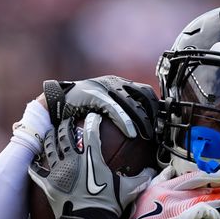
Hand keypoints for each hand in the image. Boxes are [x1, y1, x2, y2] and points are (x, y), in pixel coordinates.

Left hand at [28, 113, 153, 218]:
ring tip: (50, 134)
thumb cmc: (110, 206)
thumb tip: (152, 172)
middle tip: (65, 122)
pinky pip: (36, 171)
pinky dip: (35, 165)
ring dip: (49, 138)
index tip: (92, 118)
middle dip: (65, 125)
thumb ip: (141, 177)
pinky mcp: (48, 186)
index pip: (90, 132)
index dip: (92, 122)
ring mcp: (58, 172)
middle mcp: (72, 161)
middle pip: (64, 135)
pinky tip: (33, 161)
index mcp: (91, 158)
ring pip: (49, 148)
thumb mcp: (129, 189)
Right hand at [43, 76, 158, 138]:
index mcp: (120, 84)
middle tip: (160, 132)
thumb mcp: (104, 108)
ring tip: (149, 136)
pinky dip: (125, 121)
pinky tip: (132, 133)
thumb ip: (120, 114)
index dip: (157, 107)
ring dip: (143, 119)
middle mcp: (115, 82)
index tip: (164, 125)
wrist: (55, 103)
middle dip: (154, 113)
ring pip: (131, 102)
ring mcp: (104, 86)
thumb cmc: (80, 111)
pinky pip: (115, 108)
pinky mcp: (95, 94)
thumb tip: (139, 132)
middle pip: (144, 95)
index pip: (145, 93)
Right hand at [123, 167, 219, 218]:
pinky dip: (215, 214)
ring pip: (205, 195)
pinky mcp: (183, 215)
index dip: (202, 175)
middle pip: (198, 181)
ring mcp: (176, 203)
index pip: (184, 176)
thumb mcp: (143, 198)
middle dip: (216, 179)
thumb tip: (169, 172)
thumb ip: (156, 185)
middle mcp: (169, 191)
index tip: (213, 175)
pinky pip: (205, 211)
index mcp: (159, 186)